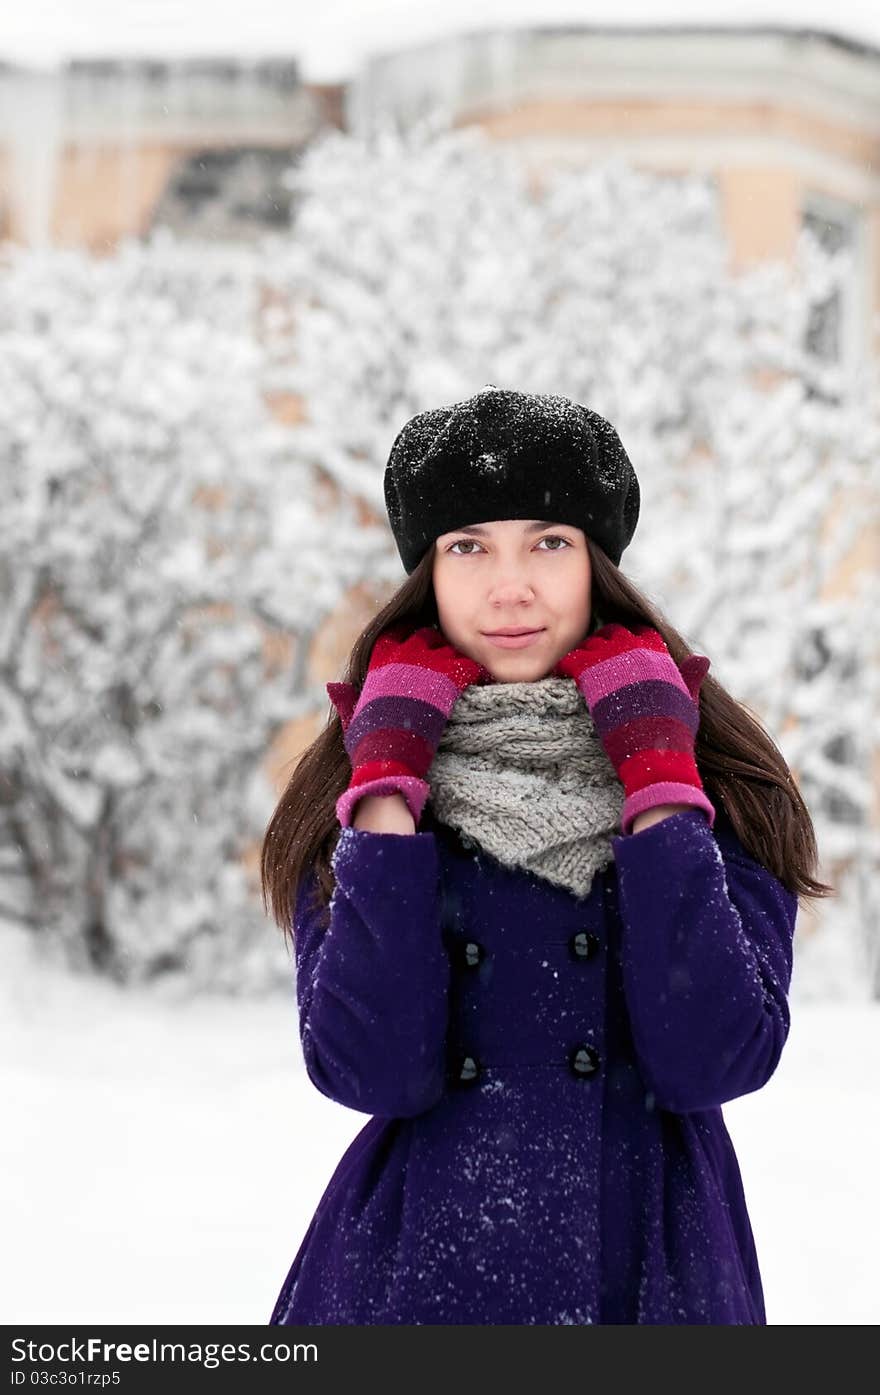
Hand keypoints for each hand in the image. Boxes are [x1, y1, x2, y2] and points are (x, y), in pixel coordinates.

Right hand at [327, 623, 491, 828]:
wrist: (389, 755)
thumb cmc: (368, 741)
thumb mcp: (353, 716)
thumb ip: (347, 698)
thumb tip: (332, 688)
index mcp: (379, 658)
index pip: (397, 634)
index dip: (408, 643)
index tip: (416, 656)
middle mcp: (403, 654)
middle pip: (426, 636)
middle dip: (434, 649)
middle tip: (442, 670)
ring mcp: (427, 664)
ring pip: (449, 649)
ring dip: (454, 662)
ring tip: (459, 681)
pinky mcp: (447, 678)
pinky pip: (468, 667)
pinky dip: (475, 676)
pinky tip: (477, 686)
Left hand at [553, 622, 714, 834]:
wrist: (656, 754)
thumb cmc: (675, 734)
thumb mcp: (688, 700)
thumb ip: (691, 677)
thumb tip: (702, 658)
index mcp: (660, 655)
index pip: (641, 633)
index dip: (631, 640)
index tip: (622, 653)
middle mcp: (636, 652)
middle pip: (614, 632)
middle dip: (605, 642)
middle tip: (596, 657)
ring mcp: (613, 662)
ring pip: (592, 643)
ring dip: (586, 652)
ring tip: (580, 667)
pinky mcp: (592, 677)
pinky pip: (573, 660)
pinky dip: (566, 665)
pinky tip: (563, 674)